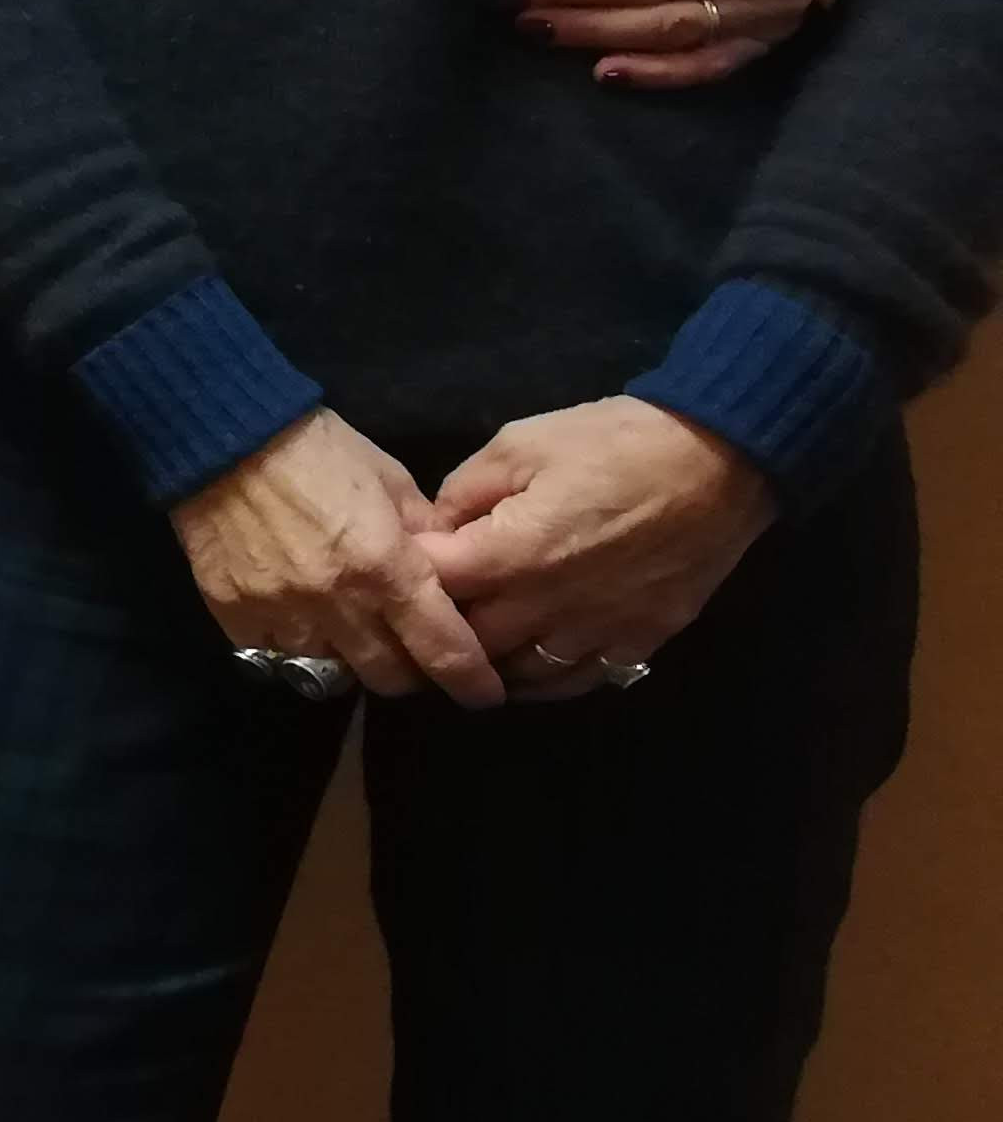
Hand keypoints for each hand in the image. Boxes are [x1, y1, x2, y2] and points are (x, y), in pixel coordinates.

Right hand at [167, 409, 507, 708]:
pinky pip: (274, 659)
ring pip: (332, 675)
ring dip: (349, 659)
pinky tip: (297, 623)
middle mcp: (338, 603)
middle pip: (389, 678)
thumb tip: (448, 572)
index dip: (471, 681)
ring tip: (348, 635)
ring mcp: (282, 614)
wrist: (225, 434)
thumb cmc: (319, 449)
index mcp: (387, 568)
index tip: (483, 692)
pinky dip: (293, 649)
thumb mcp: (391, 480)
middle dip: (409, 670)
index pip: (444, 651)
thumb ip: (425, 534)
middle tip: (408, 651)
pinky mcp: (235, 614)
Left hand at [412, 399, 774, 699]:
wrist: (718, 461)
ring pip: (523, 673)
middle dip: (446, 627)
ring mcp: (599, 630)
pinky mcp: (641, 641)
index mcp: (511, 553)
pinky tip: (530, 663)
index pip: (433, 586)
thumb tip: (439, 527)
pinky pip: (581, 679)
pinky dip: (548, 678)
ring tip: (475, 643)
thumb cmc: (613, 442)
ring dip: (493, 661)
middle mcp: (550, 606)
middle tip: (433, 610)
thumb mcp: (519, 444)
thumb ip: (466, 490)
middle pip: (472, 643)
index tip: (402, 563)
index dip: (408, 575)